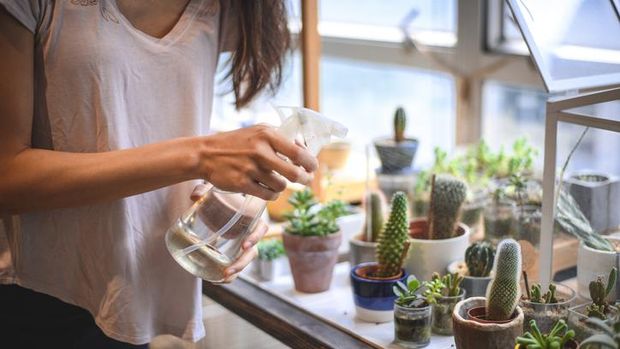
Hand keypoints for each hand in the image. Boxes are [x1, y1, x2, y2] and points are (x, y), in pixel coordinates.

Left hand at [191, 184, 267, 282]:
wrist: (214, 203)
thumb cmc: (220, 196)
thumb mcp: (213, 191)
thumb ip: (204, 190)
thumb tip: (195, 195)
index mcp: (251, 218)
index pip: (261, 228)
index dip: (255, 237)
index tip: (245, 245)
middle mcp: (249, 234)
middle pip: (252, 252)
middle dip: (242, 262)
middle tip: (230, 269)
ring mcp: (241, 245)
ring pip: (244, 262)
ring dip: (236, 272)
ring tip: (223, 277)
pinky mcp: (231, 252)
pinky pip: (234, 266)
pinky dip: (228, 276)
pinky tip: (216, 280)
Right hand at [196, 125, 317, 200]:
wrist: (205, 154)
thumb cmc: (236, 143)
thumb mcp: (258, 132)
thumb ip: (281, 139)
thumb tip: (305, 151)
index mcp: (267, 134)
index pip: (298, 152)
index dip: (310, 163)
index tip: (312, 168)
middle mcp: (260, 151)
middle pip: (294, 174)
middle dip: (304, 179)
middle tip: (305, 180)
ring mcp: (250, 168)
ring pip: (281, 186)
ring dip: (281, 186)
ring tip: (274, 181)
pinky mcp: (242, 184)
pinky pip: (267, 195)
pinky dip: (271, 195)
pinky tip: (267, 190)